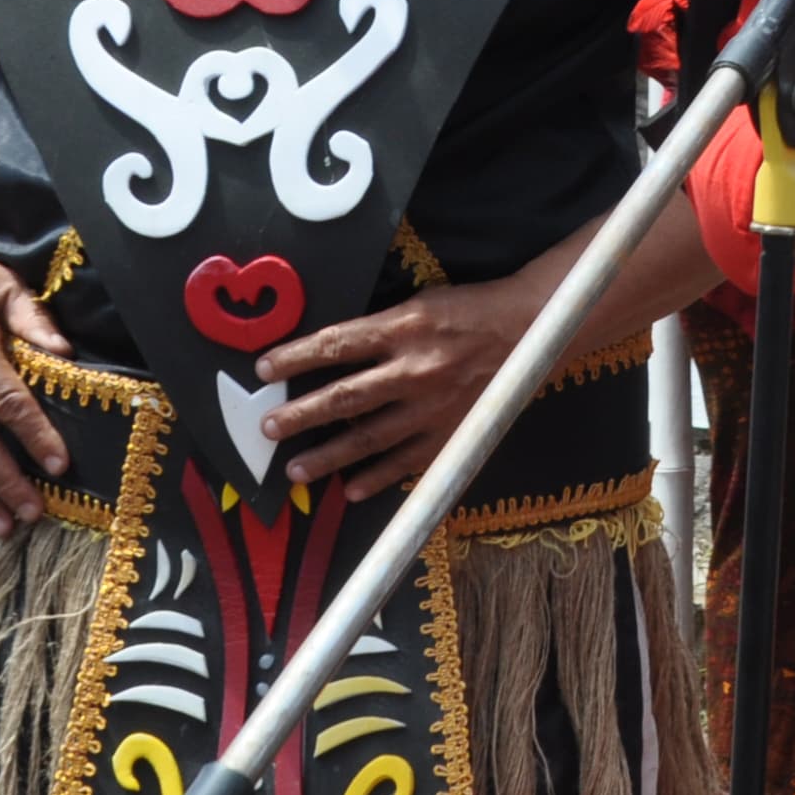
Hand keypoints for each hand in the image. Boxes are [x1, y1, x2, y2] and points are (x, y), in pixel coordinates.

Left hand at [255, 269, 549, 499]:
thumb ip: (380, 328)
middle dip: (301, 415)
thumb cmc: (470, 309)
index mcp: (404, 327)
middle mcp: (415, 369)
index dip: (296, 357)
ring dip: (329, 456)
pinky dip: (378, 478)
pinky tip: (351, 490)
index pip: (337, 344)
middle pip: (345, 397)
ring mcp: (434, 406)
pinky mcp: (452, 431)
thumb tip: (331, 353)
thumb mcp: (421, 303)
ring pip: (370, 437)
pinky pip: (408, 461)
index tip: (262, 369)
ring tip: (297, 471)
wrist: (532, 329)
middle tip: (268, 429)